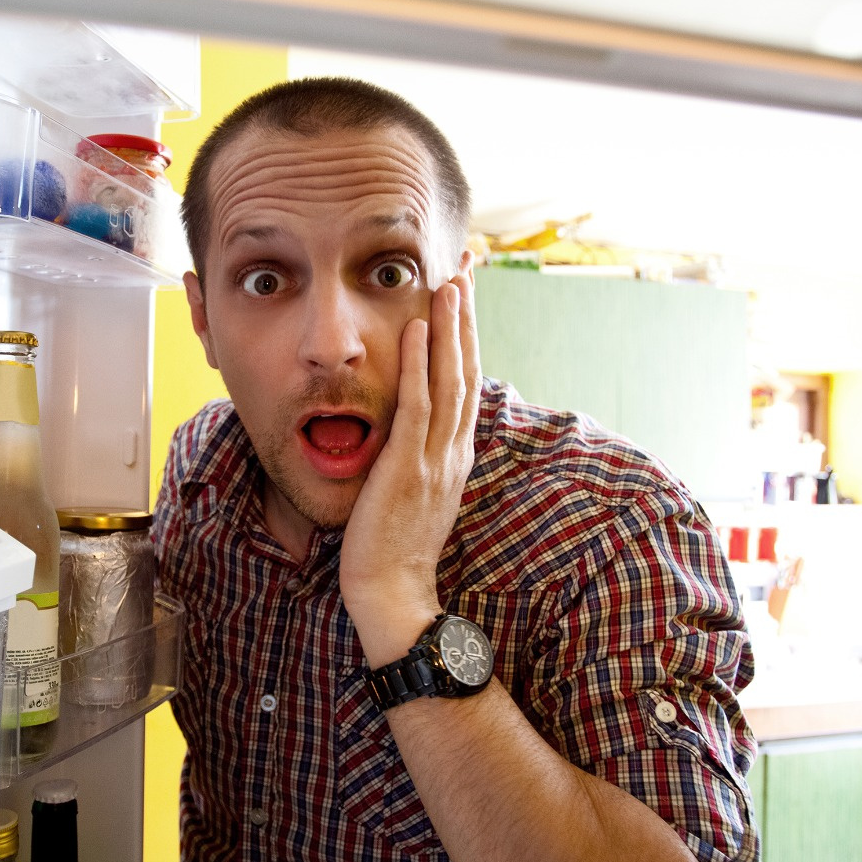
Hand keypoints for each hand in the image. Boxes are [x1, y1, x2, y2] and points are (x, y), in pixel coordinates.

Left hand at [340, 265, 481, 666]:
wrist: (393, 595)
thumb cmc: (394, 550)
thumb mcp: (414, 493)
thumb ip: (418, 457)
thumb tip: (408, 427)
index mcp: (454, 454)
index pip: (466, 381)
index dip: (467, 334)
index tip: (465, 294)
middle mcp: (453, 450)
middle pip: (467, 367)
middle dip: (468, 315)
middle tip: (468, 266)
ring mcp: (434, 458)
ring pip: (449, 378)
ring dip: (450, 326)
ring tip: (450, 280)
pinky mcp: (408, 468)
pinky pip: (416, 405)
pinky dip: (418, 363)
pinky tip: (416, 327)